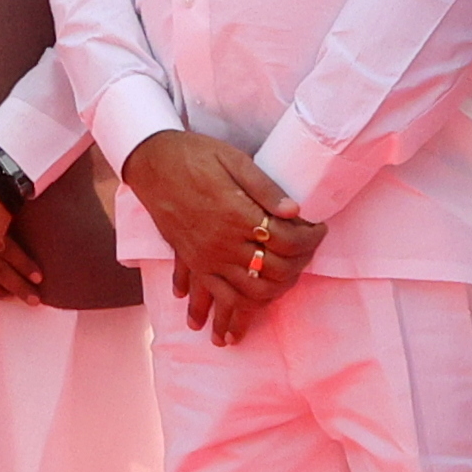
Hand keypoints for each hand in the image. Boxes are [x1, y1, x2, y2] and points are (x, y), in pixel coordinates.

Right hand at [126, 126, 318, 342]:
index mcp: (236, 214)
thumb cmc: (194, 156)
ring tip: (286, 283)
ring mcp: (206, 257)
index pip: (287, 240)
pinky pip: (217, 295)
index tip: (319, 230)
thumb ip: (265, 187)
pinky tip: (241, 315)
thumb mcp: (233, 159)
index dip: (310, 238)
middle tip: (308, 255)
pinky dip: (232, 310)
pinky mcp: (193, 262)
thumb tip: (296, 211)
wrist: (151, 163)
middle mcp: (222, 243)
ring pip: (249, 293)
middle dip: (299, 267)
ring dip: (273, 294)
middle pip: (274, 271)